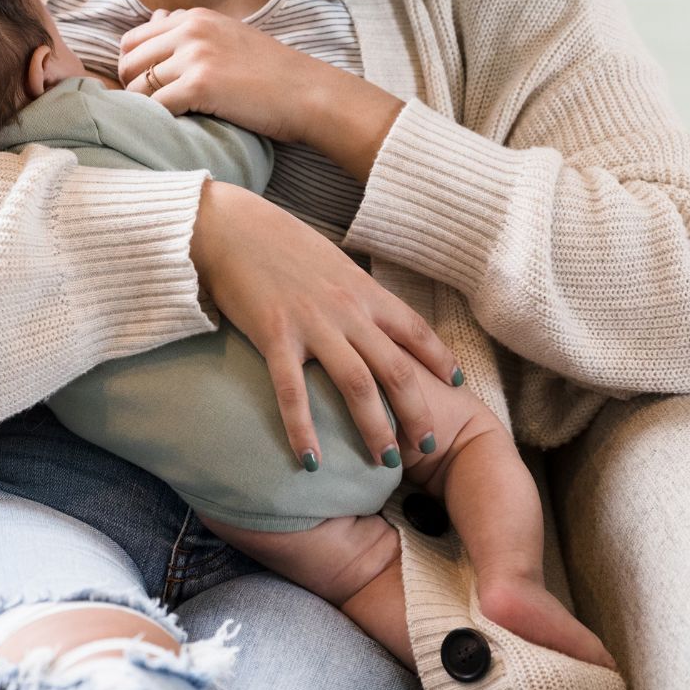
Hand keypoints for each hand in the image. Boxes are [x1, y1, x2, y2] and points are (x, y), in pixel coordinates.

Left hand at [120, 7, 404, 178]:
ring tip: (163, 122)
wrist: (308, 93)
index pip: (133, 39)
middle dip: (131, 89)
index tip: (147, 90)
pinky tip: (176, 128)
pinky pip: (155, 106)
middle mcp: (190, 29)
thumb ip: (190, 30)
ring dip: (143, 108)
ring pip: (137, 85)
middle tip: (151, 111)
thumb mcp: (228, 37)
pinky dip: (159, 122)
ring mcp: (194, 55)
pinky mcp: (200, 84)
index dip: (133, 67)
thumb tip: (155, 17)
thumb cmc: (271, 73)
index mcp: (194, 17)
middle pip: (128, 61)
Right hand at [189, 179, 461, 467]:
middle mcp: (348, 310)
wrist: (230, 226)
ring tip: (386, 463)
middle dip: (417, 412)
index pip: (416, 331)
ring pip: (358, 386)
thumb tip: (370, 317)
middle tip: (426, 447)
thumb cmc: (278, 243)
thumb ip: (354, 293)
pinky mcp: (274, 336)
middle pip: (396, 370)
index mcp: (364, 291)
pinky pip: (293, 392)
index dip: (441, 360)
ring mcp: (313, 324)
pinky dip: (304, 431)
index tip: (458, 385)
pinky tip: (311, 462)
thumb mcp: (332, 264)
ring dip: (376, 429)